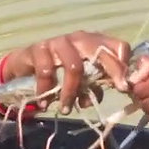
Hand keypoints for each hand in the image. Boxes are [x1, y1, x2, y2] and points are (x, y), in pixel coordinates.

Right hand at [1, 31, 133, 112]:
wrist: (24, 66)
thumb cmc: (59, 71)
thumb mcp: (80, 80)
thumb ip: (93, 86)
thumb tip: (97, 98)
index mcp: (95, 43)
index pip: (118, 46)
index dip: (123, 66)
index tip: (124, 87)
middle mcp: (79, 39)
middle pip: (99, 51)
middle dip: (106, 74)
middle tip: (110, 94)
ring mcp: (59, 42)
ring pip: (74, 66)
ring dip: (70, 92)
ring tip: (66, 109)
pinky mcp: (38, 49)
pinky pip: (47, 71)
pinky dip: (47, 91)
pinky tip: (45, 103)